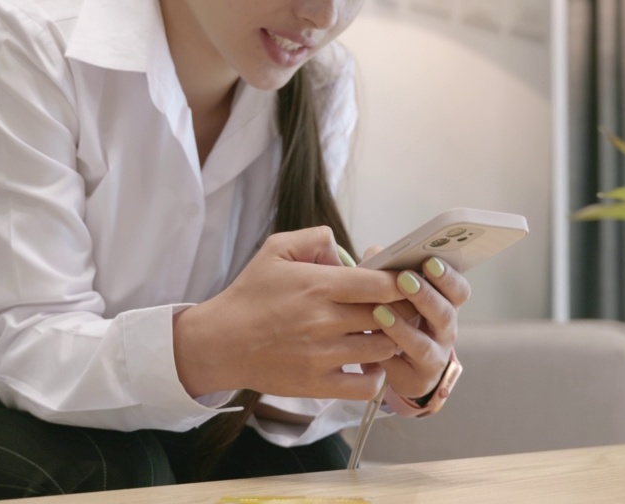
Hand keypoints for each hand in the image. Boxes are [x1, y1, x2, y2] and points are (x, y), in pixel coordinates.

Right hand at [172, 227, 403, 400]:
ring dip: (390, 341)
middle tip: (399, 308)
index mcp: (319, 286)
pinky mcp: (317, 385)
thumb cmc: (250, 295)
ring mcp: (323, 356)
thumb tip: (346, 250)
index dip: (402, 283)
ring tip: (383, 334)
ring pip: (383, 349)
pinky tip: (368, 365)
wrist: (219, 343)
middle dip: (401, 311)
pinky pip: (366, 387)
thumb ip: (315, 238)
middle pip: (389, 316)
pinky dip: (375, 377)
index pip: (381, 284)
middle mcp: (325, 321)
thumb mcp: (275, 250)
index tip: (405, 282)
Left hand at [366, 253, 470, 402]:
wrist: (398, 365)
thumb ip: (386, 271)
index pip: (458, 290)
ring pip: (423, 344)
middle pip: (444, 314)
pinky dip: (387, 355)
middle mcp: (445, 331)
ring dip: (402, 327)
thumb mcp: (393, 293)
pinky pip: (403, 368)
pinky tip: (371, 343)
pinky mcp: (416, 378)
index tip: (430, 261)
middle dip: (425, 296)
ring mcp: (434, 356)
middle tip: (405, 279)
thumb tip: (376, 252)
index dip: (448, 276)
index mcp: (445, 304)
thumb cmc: (396, 317)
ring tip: (380, 312)